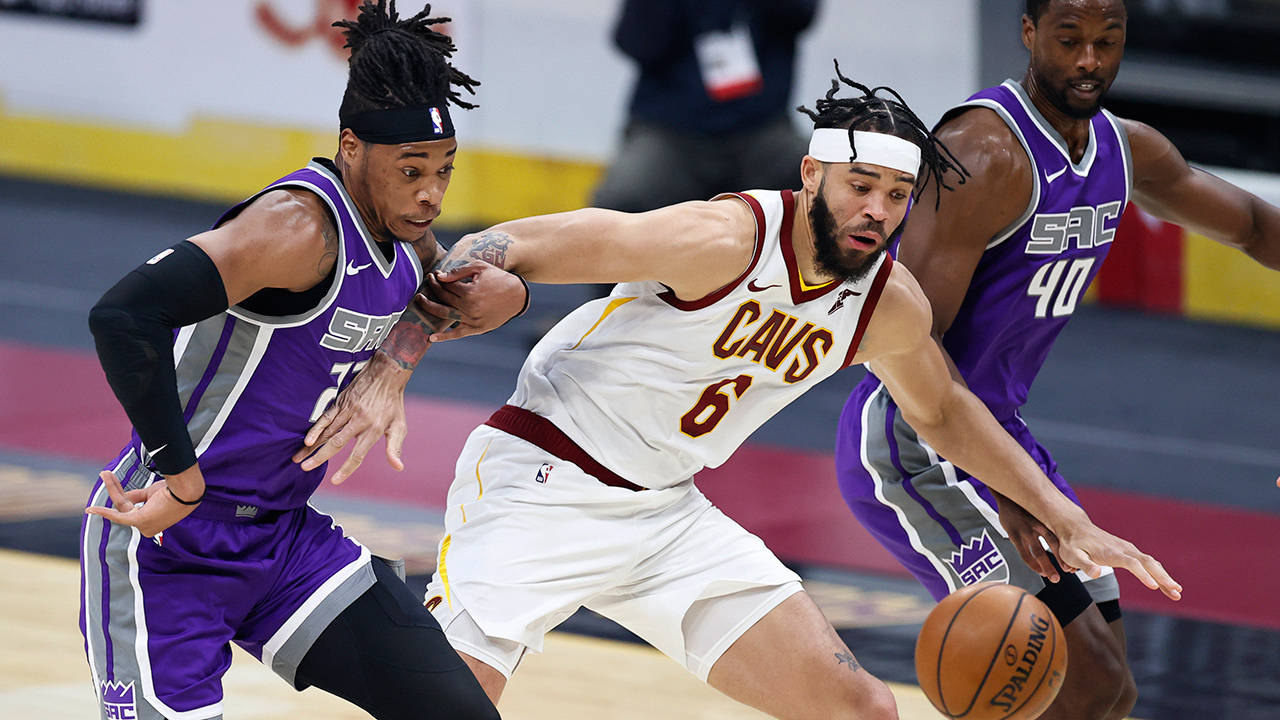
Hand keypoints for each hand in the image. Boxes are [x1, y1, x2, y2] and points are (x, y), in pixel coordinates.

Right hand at [85, 466, 202, 537]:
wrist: (185, 489)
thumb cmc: (174, 491)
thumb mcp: (152, 493)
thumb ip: (136, 497)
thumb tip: (123, 498)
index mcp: (152, 523)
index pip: (132, 509)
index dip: (124, 494)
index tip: (112, 480)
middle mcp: (147, 528)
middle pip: (124, 507)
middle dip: (114, 489)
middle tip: (105, 473)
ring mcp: (144, 526)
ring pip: (121, 505)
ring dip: (112, 488)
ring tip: (104, 473)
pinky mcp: (140, 521)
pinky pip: (118, 516)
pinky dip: (104, 512)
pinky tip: (90, 509)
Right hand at [292, 352, 409, 483]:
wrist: (387, 373)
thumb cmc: (393, 404)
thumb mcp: (399, 426)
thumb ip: (395, 448)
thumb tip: (398, 467)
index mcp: (373, 430)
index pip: (357, 454)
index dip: (346, 469)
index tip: (335, 481)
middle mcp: (359, 421)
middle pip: (336, 443)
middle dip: (319, 457)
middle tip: (305, 468)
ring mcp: (348, 411)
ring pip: (327, 431)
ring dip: (312, 446)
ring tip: (298, 458)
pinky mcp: (341, 402)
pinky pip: (325, 417)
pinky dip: (315, 428)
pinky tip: (307, 439)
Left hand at [418, 262, 527, 341]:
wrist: (517, 296)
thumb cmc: (498, 279)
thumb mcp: (480, 268)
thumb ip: (459, 271)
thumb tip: (440, 276)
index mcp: (470, 292)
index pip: (446, 286)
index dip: (438, 279)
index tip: (434, 275)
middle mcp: (469, 308)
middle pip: (444, 299)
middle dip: (433, 289)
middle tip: (428, 282)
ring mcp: (472, 320)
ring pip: (446, 315)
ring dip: (430, 308)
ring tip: (420, 301)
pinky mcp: (477, 329)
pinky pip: (458, 334)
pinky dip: (444, 337)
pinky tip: (431, 337)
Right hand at [992, 490, 1073, 582]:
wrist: (1007, 497)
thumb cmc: (1026, 507)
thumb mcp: (1042, 511)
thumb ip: (1052, 523)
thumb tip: (1068, 538)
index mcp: (1047, 519)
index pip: (1061, 537)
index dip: (1068, 552)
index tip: (1074, 564)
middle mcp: (1038, 524)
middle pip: (1053, 545)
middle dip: (1061, 560)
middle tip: (1068, 572)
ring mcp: (1025, 530)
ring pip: (1038, 552)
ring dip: (1047, 566)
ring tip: (1053, 577)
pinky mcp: (1014, 534)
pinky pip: (1024, 553)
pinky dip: (1032, 564)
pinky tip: (1038, 570)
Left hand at [1054, 516, 1181, 600]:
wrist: (1075, 527)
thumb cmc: (1072, 544)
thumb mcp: (1071, 555)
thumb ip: (1083, 564)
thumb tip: (1096, 574)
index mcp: (1112, 552)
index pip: (1132, 563)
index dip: (1143, 575)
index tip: (1154, 587)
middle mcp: (1124, 549)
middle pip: (1148, 563)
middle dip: (1163, 577)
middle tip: (1176, 592)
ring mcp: (1128, 549)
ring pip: (1151, 563)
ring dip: (1164, 577)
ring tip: (1177, 593)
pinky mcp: (1128, 551)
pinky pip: (1147, 563)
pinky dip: (1158, 573)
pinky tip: (1166, 584)